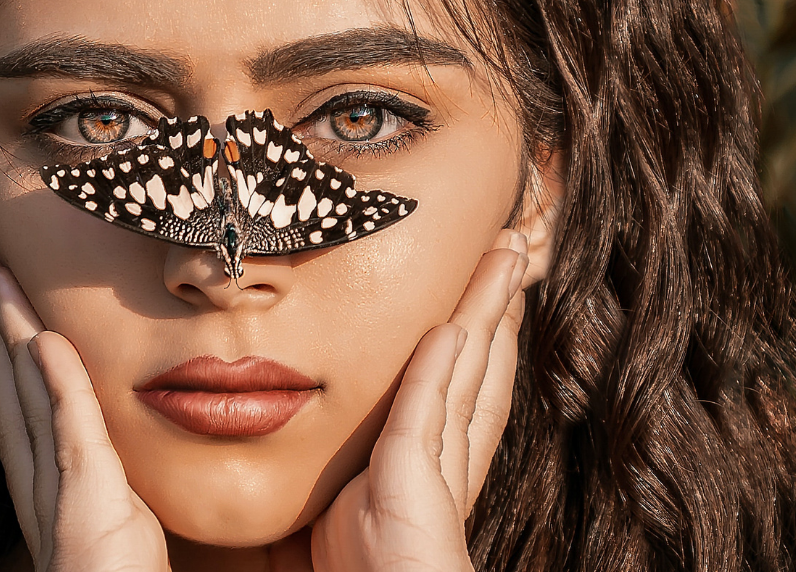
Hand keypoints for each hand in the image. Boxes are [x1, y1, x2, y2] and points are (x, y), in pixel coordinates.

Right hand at [0, 246, 169, 571]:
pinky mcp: (89, 507)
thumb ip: (101, 487)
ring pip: (26, 396)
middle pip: (10, 387)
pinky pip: (70, 432)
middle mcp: (39, 490)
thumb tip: (96, 453)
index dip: (6, 347)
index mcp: (48, 492)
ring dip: (9, 329)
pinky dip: (56, 381)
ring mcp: (59, 498)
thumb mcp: (118, 528)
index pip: (21, 405)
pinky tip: (42, 336)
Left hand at [310, 230, 528, 571]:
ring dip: (485, 316)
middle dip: (494, 314)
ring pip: (464, 378)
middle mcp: (436, 474)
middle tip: (509, 255)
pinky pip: (428, 412)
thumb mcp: (321, 540)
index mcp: (417, 483)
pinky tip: (457, 323)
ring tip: (504, 260)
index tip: (480, 299)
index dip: (472, 347)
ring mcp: (431, 481)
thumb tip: (287, 501)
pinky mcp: (411, 488)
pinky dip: (443, 365)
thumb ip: (314, 511)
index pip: (453, 398)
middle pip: (473, 375)